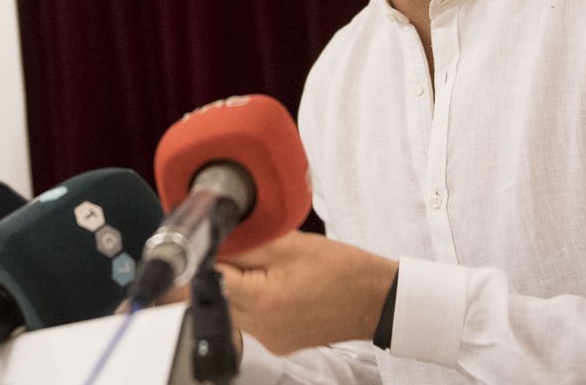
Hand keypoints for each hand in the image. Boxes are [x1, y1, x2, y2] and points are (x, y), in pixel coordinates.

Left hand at [216, 231, 396, 355]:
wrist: (375, 299)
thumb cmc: (342, 270)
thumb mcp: (291, 245)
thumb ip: (247, 244)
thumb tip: (216, 241)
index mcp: (262, 301)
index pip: (211, 279)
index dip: (209, 256)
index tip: (214, 242)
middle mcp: (262, 328)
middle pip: (219, 297)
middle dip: (225, 271)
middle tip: (244, 250)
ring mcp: (270, 340)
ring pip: (234, 310)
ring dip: (239, 287)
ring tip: (265, 267)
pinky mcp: (279, 344)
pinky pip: (252, 321)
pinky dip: (255, 301)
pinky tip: (275, 285)